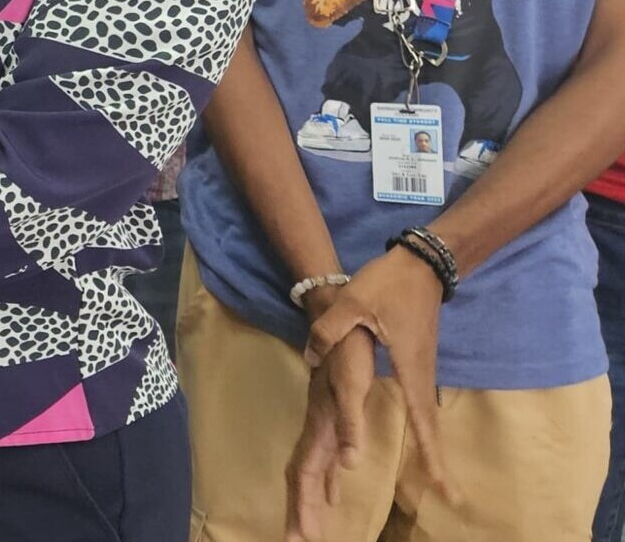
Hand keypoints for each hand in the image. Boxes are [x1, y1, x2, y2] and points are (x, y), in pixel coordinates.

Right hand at [285, 323, 374, 540]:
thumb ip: (349, 427)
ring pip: (309, 468)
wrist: (339, 309)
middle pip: (302, 475)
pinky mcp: (332, 415)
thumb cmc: (349, 344)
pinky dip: (327, 479)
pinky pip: (324, 455)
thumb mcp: (351, 385)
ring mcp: (323, 420)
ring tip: (310, 530)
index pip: (305, 474)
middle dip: (299, 510)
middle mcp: (318, 425)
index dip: (303, 505)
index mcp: (321, 425)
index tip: (304, 536)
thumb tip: (348, 465)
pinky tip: (335, 493)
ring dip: (309, 500)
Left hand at [300, 247, 451, 502]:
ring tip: (440, 481)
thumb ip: (329, 330)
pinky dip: (425, 427)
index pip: (418, 415)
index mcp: (409, 365)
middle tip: (450, 496)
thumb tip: (311, 356)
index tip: (438, 481)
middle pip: (430, 424)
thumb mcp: (353, 302)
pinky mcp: (418, 363)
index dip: (426, 448)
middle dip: (438, 460)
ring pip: (428, 415)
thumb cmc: (389, 283)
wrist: (420, 264)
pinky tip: (424, 440)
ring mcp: (422, 369)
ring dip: (432, 446)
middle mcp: (421, 373)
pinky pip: (423, 404)